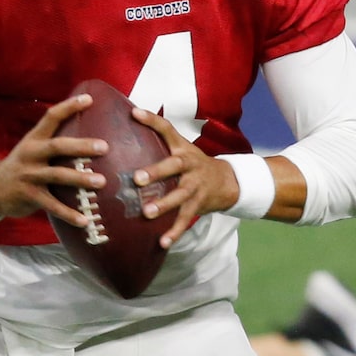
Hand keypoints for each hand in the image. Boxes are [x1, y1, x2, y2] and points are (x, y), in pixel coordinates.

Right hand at [0, 92, 109, 225]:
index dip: (69, 106)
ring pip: (57, 175)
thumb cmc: (22, 166)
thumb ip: (54, 142)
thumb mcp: (32, 148)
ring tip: (102, 182)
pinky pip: (52, 206)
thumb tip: (88, 133)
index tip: (89, 99)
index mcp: (34, 139)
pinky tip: (85, 220)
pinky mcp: (29, 196)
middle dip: (81, 146)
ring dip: (80, 179)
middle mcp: (31, 154)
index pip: (51, 117)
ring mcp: (29, 176)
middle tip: (104, 147)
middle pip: (58, 146)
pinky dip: (69, 214)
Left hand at [131, 107, 240, 247]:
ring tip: (147, 213)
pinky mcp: (197, 205)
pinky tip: (162, 242)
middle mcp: (190, 165)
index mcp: (182, 149)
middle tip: (138, 178)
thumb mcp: (181, 147)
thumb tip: (127, 117)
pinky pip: (185, 220)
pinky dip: (174, 232)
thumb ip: (158, 136)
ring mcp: (195, 187)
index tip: (134, 113)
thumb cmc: (193, 163)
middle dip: (157, 172)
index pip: (167, 129)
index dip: (151, 120)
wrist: (228, 182)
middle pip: (174, 166)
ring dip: (164, 204)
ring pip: (180, 196)